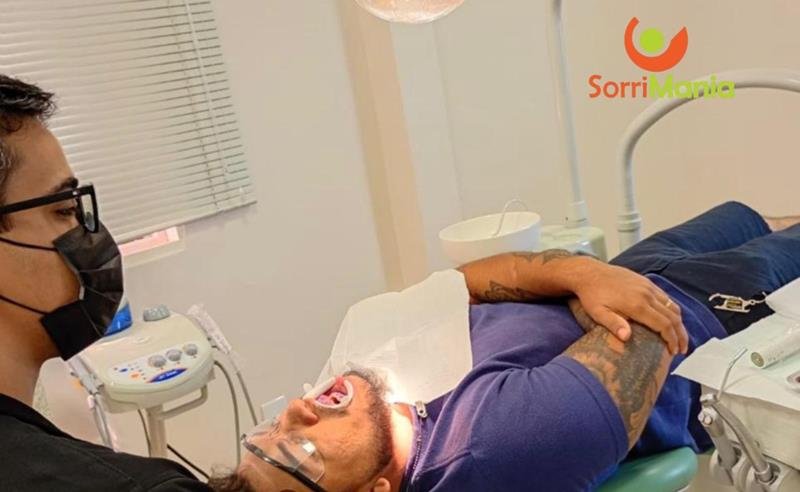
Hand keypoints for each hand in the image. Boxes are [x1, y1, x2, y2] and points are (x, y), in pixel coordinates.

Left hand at [569, 263, 687, 354]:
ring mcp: (648, 287)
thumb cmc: (591, 296)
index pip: (663, 324)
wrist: (589, 273)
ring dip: (679, 323)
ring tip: (680, 337)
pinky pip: (665, 297)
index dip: (672, 339)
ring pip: (672, 306)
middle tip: (682, 349)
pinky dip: (673, 310)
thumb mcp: (597, 312)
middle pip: (673, 317)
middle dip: (680, 335)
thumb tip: (626, 337)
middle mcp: (646, 295)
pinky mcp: (646, 282)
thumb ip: (613, 324)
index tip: (674, 352)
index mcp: (637, 305)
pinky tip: (671, 319)